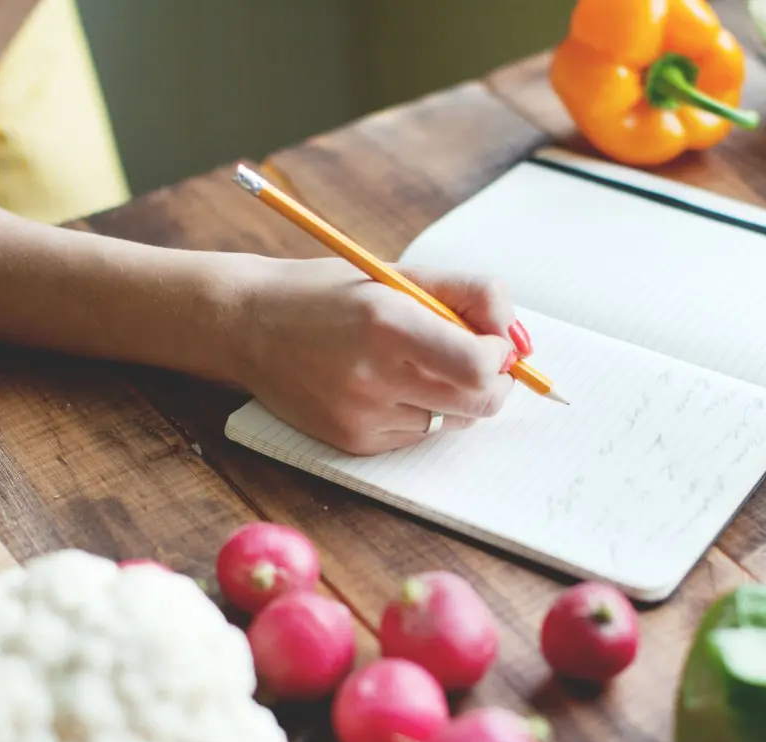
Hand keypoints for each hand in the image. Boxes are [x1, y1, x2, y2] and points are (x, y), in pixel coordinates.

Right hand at [227, 256, 530, 455]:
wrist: (248, 326)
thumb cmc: (331, 295)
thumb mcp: (400, 274)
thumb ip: (469, 295)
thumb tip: (517, 339)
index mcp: (389, 324)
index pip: (480, 366)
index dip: (501, 357)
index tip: (493, 342)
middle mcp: (374, 377)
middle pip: (479, 405)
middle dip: (493, 384)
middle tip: (479, 361)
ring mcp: (363, 417)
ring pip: (452, 424)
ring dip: (456, 399)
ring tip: (421, 367)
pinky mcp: (354, 443)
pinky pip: (417, 436)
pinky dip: (420, 413)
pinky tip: (387, 387)